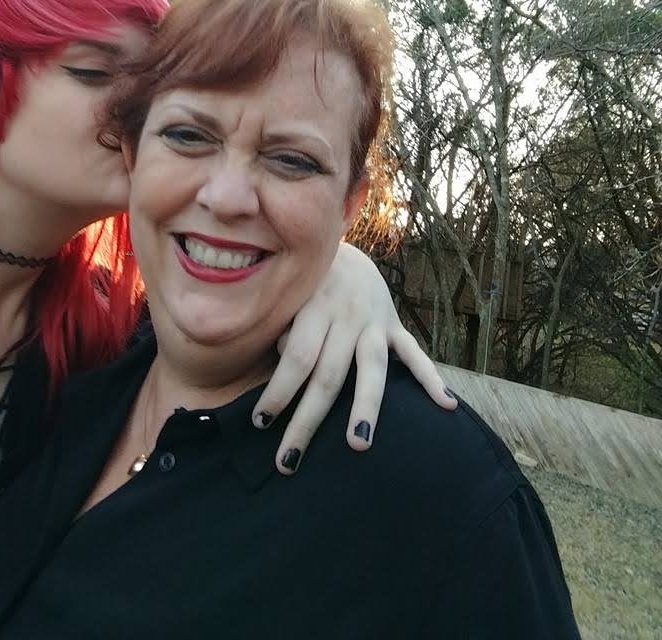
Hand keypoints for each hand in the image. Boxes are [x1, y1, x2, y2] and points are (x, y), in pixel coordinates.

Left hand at [251, 242, 456, 473]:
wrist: (341, 247)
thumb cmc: (305, 282)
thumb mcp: (289, 295)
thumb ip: (283, 327)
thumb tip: (281, 365)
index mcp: (315, 307)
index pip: (297, 357)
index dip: (279, 391)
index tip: (261, 422)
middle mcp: (347, 315)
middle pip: (328, 375)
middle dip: (308, 420)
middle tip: (289, 461)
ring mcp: (375, 321)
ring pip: (372, 369)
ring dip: (365, 408)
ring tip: (358, 443)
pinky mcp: (395, 325)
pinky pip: (415, 354)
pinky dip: (432, 379)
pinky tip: (447, 404)